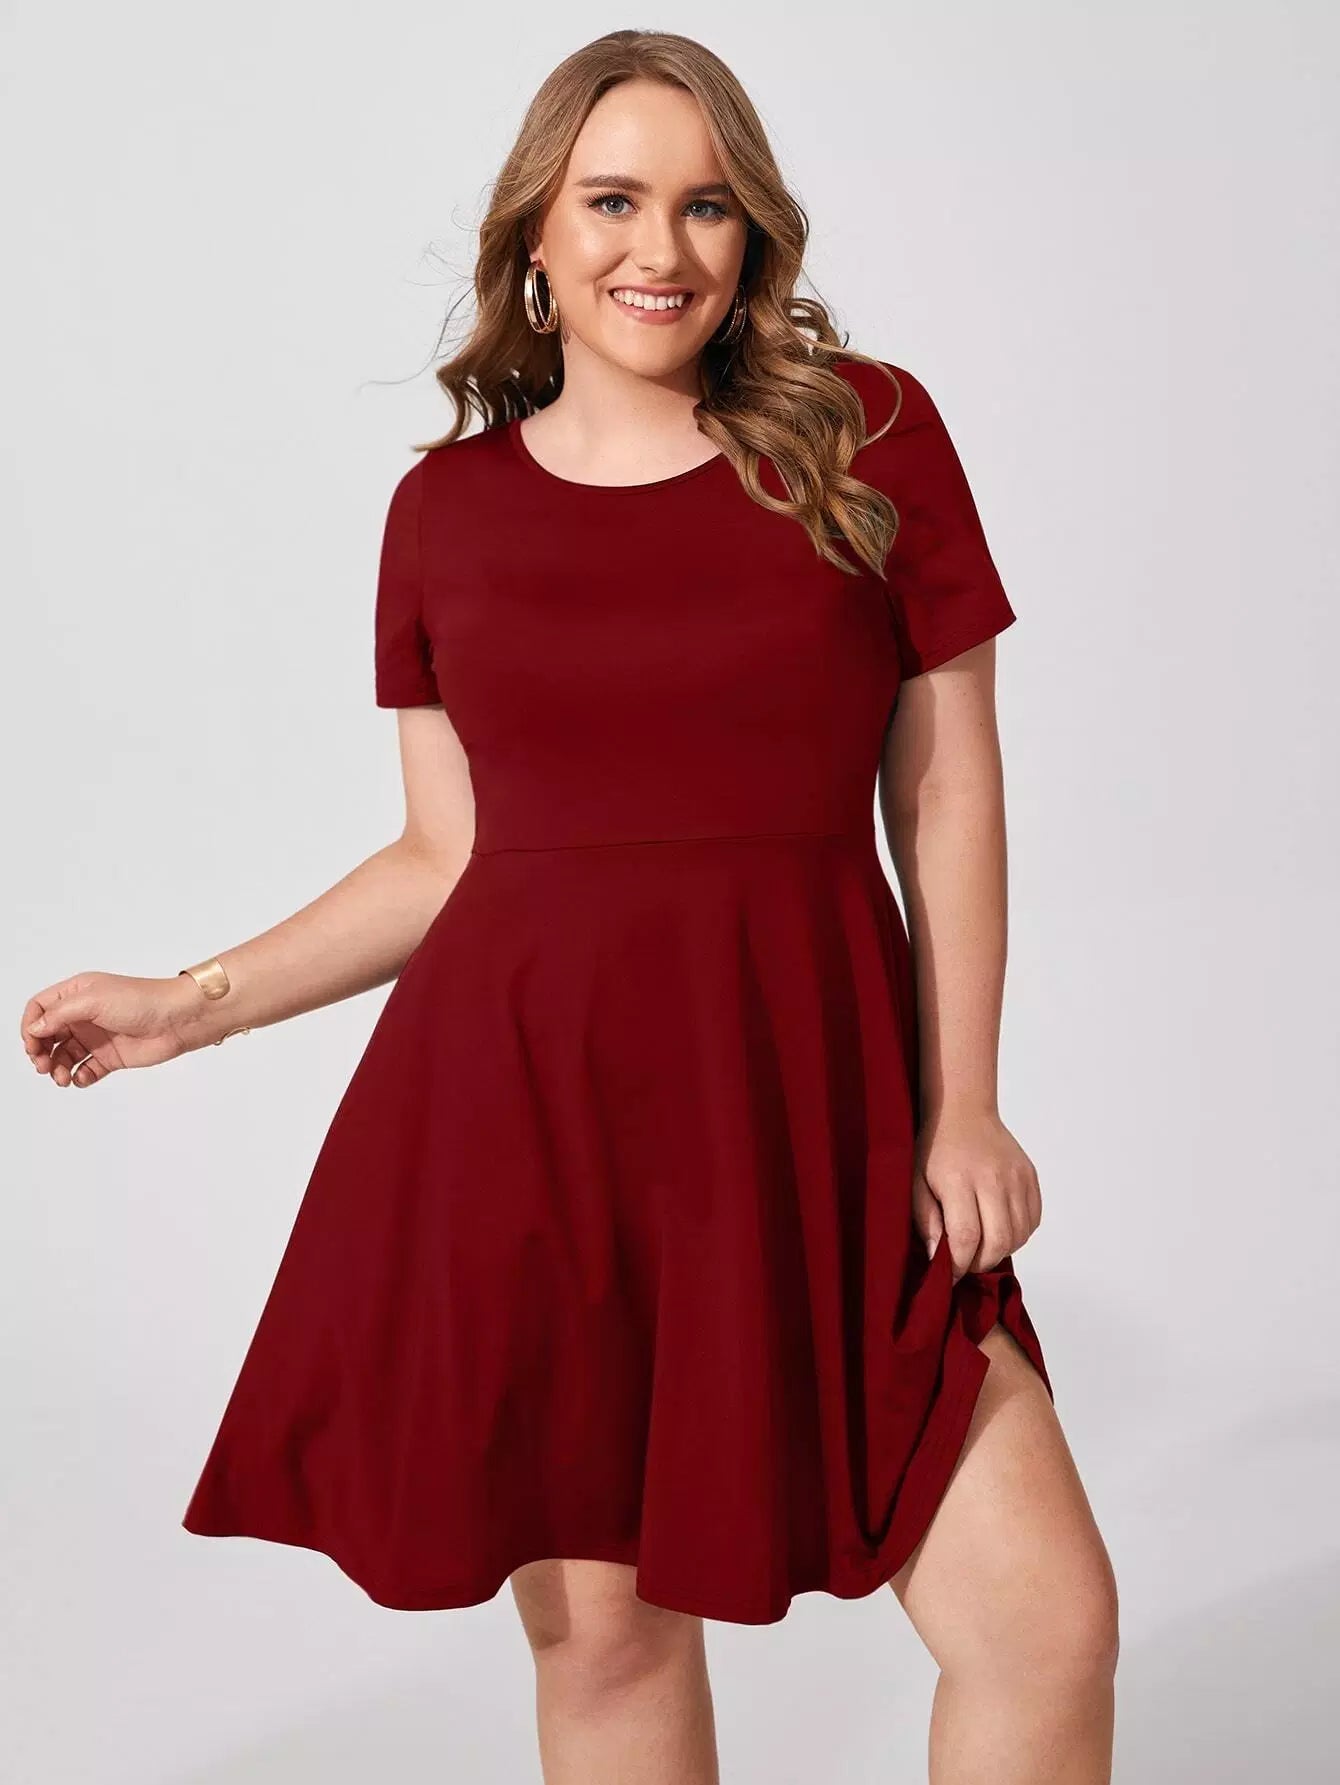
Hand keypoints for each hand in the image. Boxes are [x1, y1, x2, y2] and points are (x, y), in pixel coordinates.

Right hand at [20, 971, 219, 1088]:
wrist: (177, 1019)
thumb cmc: (141, 1000)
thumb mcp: (93, 1000)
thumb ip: (60, 1014)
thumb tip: (35, 1028)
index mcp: (76, 994)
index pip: (40, 1009)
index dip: (31, 1027)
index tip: (33, 1044)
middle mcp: (83, 1015)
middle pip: (47, 1036)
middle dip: (40, 1052)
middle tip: (43, 1065)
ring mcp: (96, 1037)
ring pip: (63, 1057)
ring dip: (57, 1069)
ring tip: (62, 1077)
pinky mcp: (110, 1057)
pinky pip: (86, 1071)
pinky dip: (79, 1077)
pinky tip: (82, 1078)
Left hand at [912, 1105, 1042, 1279]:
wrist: (963, 1112)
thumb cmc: (934, 1150)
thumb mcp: (915, 1183)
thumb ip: (926, 1221)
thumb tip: (938, 1258)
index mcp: (959, 1179)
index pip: (968, 1236)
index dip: (960, 1264)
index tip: (950, 1274)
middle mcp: (993, 1178)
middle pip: (998, 1241)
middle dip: (981, 1263)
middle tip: (966, 1264)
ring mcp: (1016, 1177)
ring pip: (1018, 1235)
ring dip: (1000, 1251)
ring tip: (981, 1247)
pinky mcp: (1030, 1177)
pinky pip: (1032, 1221)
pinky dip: (1018, 1236)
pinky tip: (998, 1230)